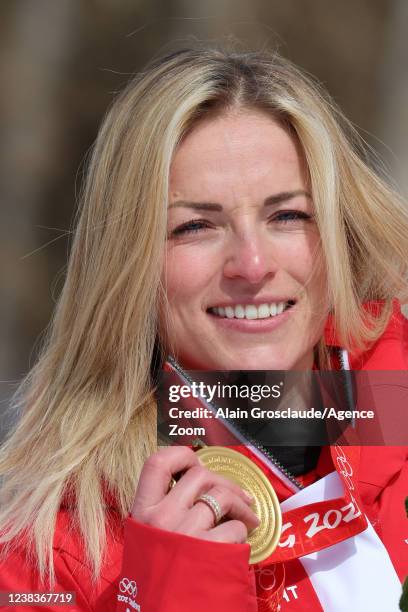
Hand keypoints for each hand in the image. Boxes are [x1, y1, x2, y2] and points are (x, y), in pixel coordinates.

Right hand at [131, 446, 258, 543]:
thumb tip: (191, 496)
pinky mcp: (211, 554)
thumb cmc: (154, 587)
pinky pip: (234, 528)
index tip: (197, 465)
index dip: (182, 456)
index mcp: (142, 514)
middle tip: (238, 496)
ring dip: (241, 506)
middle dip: (224, 482)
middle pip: (199, 475)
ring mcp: (186, 535)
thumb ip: (159, 517)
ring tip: (249, 519)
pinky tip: (239, 545)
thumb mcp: (144, 545)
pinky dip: (242, 534)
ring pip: (221, 498)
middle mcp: (161, 520)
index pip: (157, 463)